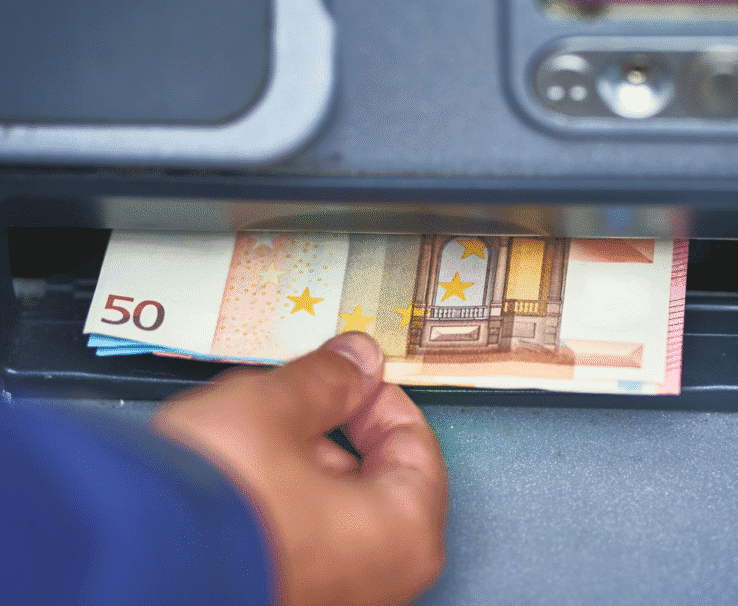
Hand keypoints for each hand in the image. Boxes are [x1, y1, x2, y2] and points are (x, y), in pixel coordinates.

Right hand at [153, 332, 447, 605]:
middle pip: (371, 483)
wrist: (118, 573)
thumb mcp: (271, 411)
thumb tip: (356, 360)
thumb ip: (325, 380)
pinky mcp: (281, 604)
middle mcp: (377, 584)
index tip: (350, 376)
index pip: (416, 445)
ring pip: (328, 516)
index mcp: (403, 535)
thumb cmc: (208, 513)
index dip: (378, 398)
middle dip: (327, 436)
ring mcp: (329, 601)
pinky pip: (293, 546)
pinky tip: (227, 492)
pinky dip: (271, 512)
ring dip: (292, 472)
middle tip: (287, 407)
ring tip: (240, 449)